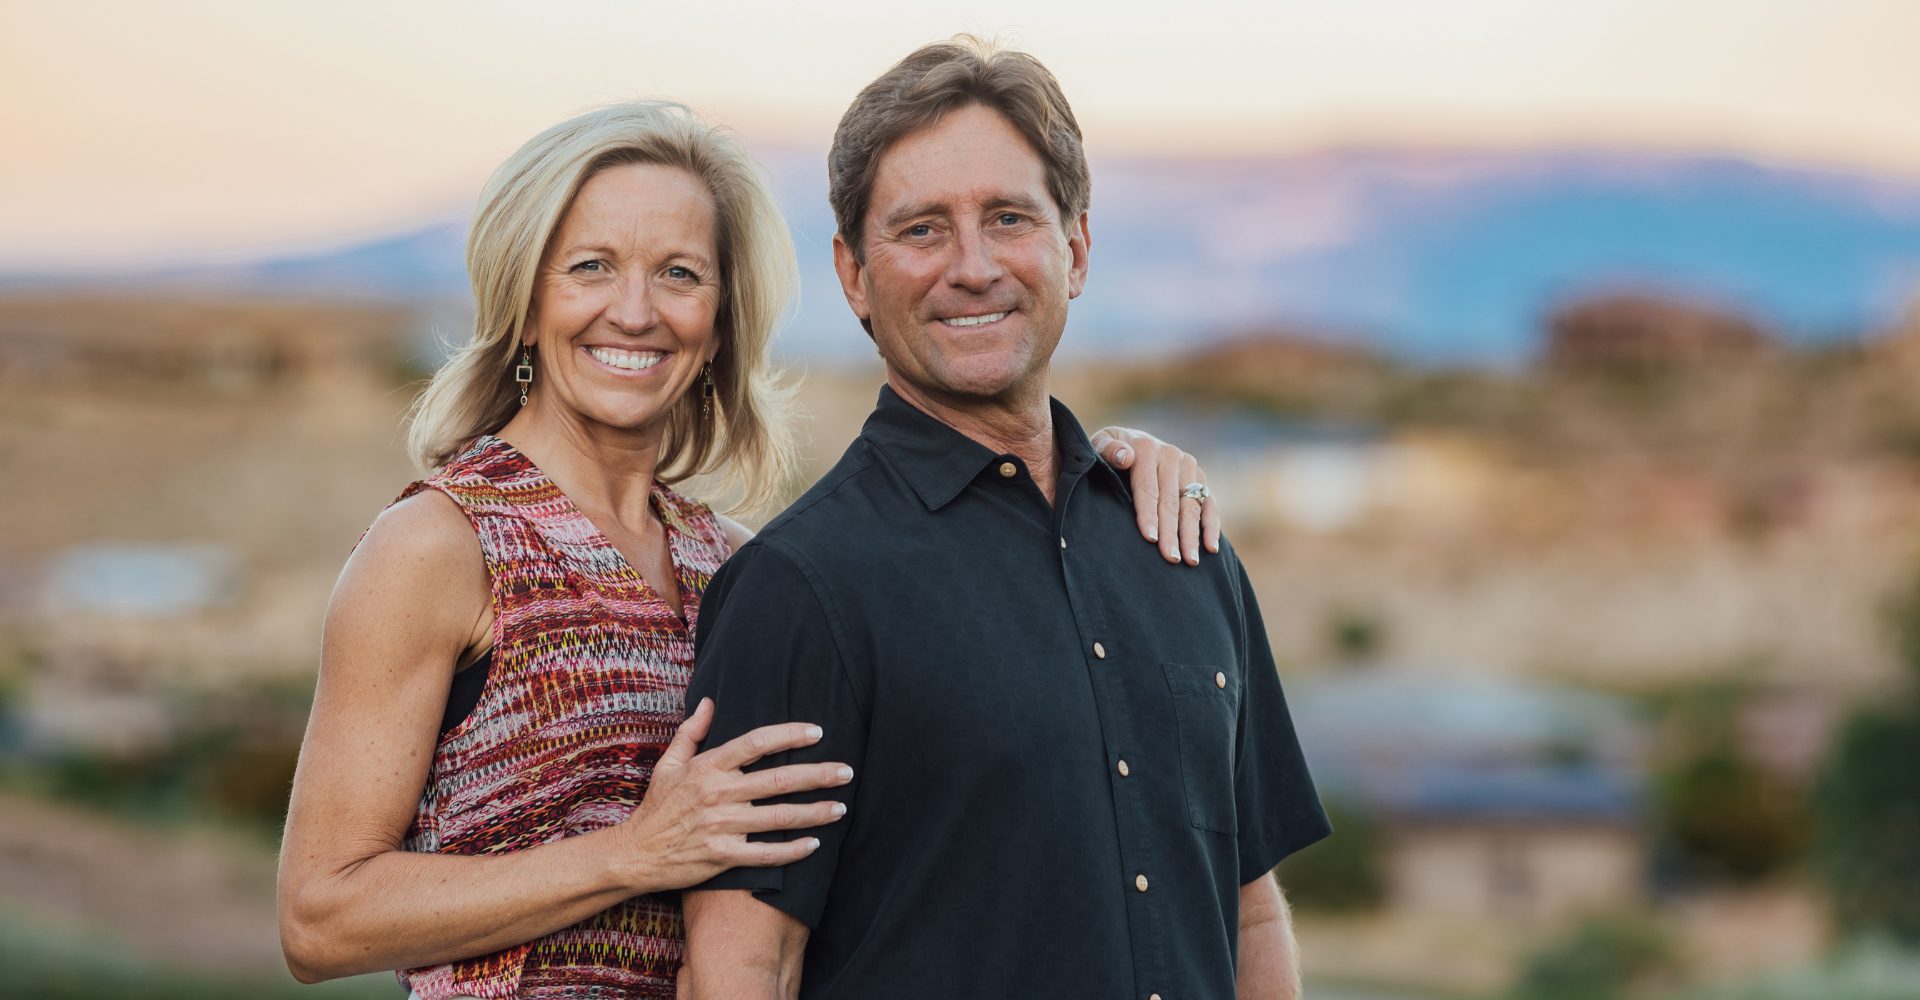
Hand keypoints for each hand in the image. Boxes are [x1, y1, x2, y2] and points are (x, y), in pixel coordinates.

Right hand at [614, 698, 851, 890]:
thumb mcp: (669, 764)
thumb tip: (711, 701)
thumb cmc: (657, 807)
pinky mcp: (723, 856)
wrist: (636, 854)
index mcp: (709, 768)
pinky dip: (792, 851)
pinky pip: (766, 853)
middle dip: (817, 775)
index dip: (789, 734)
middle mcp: (719, 794)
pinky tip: (814, 844)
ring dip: (814, 813)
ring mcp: (722, 827)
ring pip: (779, 817)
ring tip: (841, 807)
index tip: (818, 732)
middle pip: (778, 780)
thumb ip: (692, 732)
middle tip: (847, 772)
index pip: (755, 743)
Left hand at [1091, 426, 1221, 564]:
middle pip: (1171, 500)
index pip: (1148, 488)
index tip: (1150, 538)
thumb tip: (1125, 457)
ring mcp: (1188, 468)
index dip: (1149, 514)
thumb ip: (1108, 450)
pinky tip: (1211, 549)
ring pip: (1192, 505)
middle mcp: (1171, 456)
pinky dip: (1212, 527)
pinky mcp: (1200, 479)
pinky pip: (1209, 505)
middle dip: (1171, 532)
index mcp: (1146, 449)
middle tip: (1170, 558)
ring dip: (1192, 534)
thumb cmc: (1108, 454)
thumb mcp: (1100, 445)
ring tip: (1190, 560)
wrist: (1129, 442)